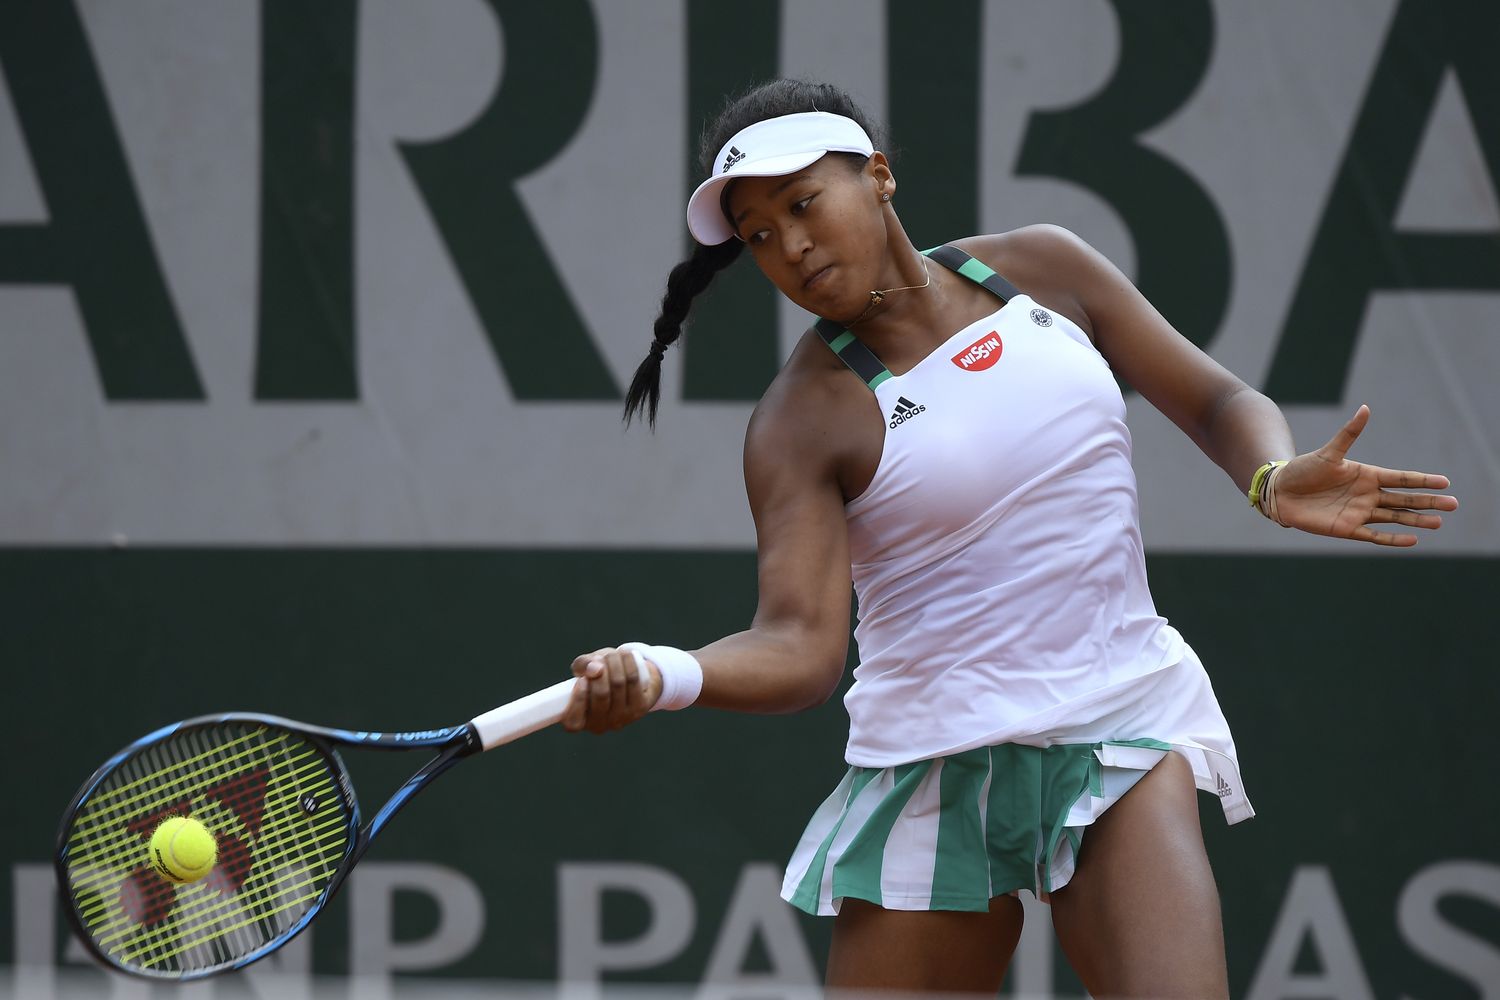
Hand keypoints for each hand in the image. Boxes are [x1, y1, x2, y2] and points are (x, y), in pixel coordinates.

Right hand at [562, 647, 662, 732]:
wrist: (631, 681)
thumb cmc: (599, 676)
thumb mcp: (584, 669)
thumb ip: (581, 666)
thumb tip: (595, 669)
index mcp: (579, 722)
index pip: (573, 721)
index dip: (578, 699)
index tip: (582, 680)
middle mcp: (600, 725)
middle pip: (601, 694)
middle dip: (600, 669)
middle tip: (600, 658)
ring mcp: (621, 719)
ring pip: (618, 684)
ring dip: (614, 662)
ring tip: (612, 654)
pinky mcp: (639, 709)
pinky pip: (633, 680)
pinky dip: (628, 663)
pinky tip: (625, 654)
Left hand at [1271, 405, 1457, 546]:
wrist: (1280, 492)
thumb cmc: (1304, 469)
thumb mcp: (1329, 452)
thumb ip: (1349, 434)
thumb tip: (1366, 409)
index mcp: (1367, 475)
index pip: (1402, 479)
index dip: (1423, 481)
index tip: (1445, 482)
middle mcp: (1368, 495)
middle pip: (1405, 499)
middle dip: (1428, 502)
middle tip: (1453, 505)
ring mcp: (1359, 512)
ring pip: (1395, 517)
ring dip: (1416, 521)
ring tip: (1438, 523)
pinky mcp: (1347, 529)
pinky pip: (1374, 535)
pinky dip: (1393, 539)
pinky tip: (1413, 539)